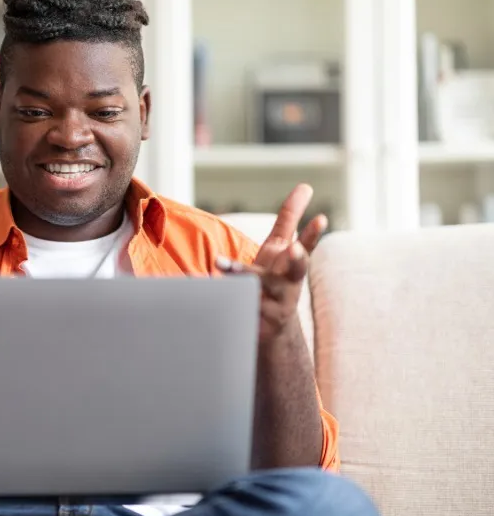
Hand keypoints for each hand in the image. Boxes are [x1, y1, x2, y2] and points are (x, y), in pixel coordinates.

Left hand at [216, 184, 326, 343]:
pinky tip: (195, 279)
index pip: (306, 247)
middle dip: (296, 261)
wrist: (269, 329)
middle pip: (294, 274)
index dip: (313, 235)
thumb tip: (305, 185)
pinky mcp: (251, 320)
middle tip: (295, 250)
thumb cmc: (274, 279)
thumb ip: (290, 219)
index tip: (320, 219)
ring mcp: (272, 306)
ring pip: (256, 289)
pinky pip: (230, 304)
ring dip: (241, 275)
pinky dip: (212, 292)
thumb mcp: (280, 249)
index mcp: (292, 267)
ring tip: (220, 261)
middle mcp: (287, 286)